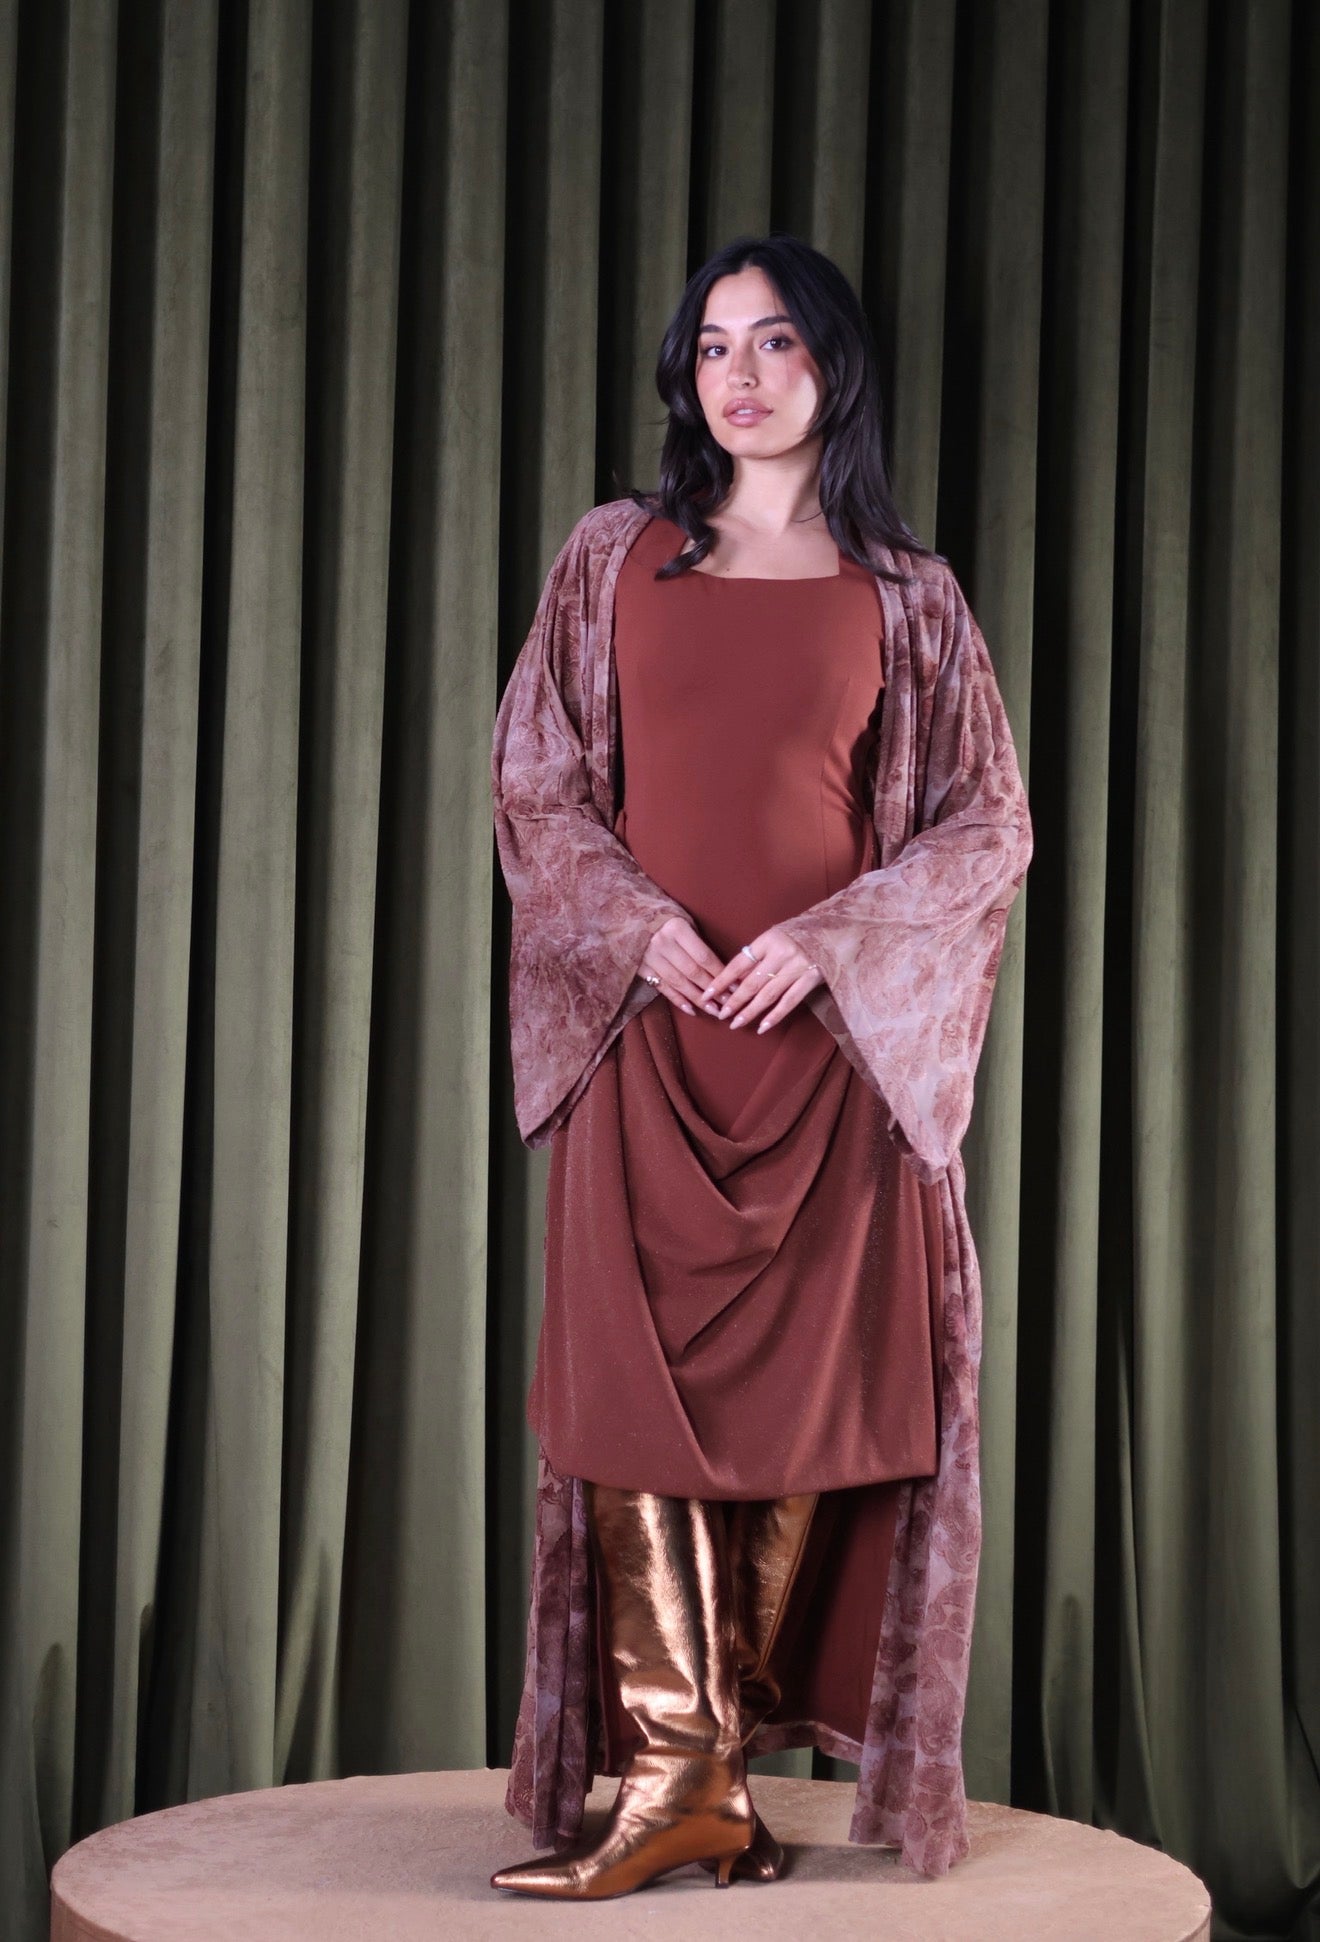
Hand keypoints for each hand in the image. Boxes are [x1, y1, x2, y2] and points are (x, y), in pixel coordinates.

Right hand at [639, 915, 726, 1015]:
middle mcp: (663, 944)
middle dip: (713, 990)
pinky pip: (663, 988)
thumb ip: (696, 941)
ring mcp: (650, 958)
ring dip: (698, 999)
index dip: (720, 973)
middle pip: (693, 972)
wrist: (627, 916)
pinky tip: (692, 1010)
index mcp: (676, 928)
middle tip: (729, 1003)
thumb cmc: (663, 917)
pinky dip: (678, 1000)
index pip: (704, 956)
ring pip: (679, 983)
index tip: (735, 985)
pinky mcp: (641, 969)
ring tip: (714, 1011)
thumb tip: (719, 967)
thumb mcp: (681, 920)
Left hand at [699, 927, 824, 1033]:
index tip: (708, 994)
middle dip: (734, 1001)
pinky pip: (790, 1001)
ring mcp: (798, 966)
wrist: (836, 928)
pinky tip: (762, 1027)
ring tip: (736, 1023)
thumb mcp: (776, 937)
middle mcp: (782, 952)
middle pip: (752, 982)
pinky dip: (775, 1016)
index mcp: (769, 939)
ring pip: (768, 995)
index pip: (738, 963)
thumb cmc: (800, 933)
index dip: (721, 981)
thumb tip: (733, 981)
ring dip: (750, 1012)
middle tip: (721, 1015)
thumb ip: (758, 956)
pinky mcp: (812, 978)